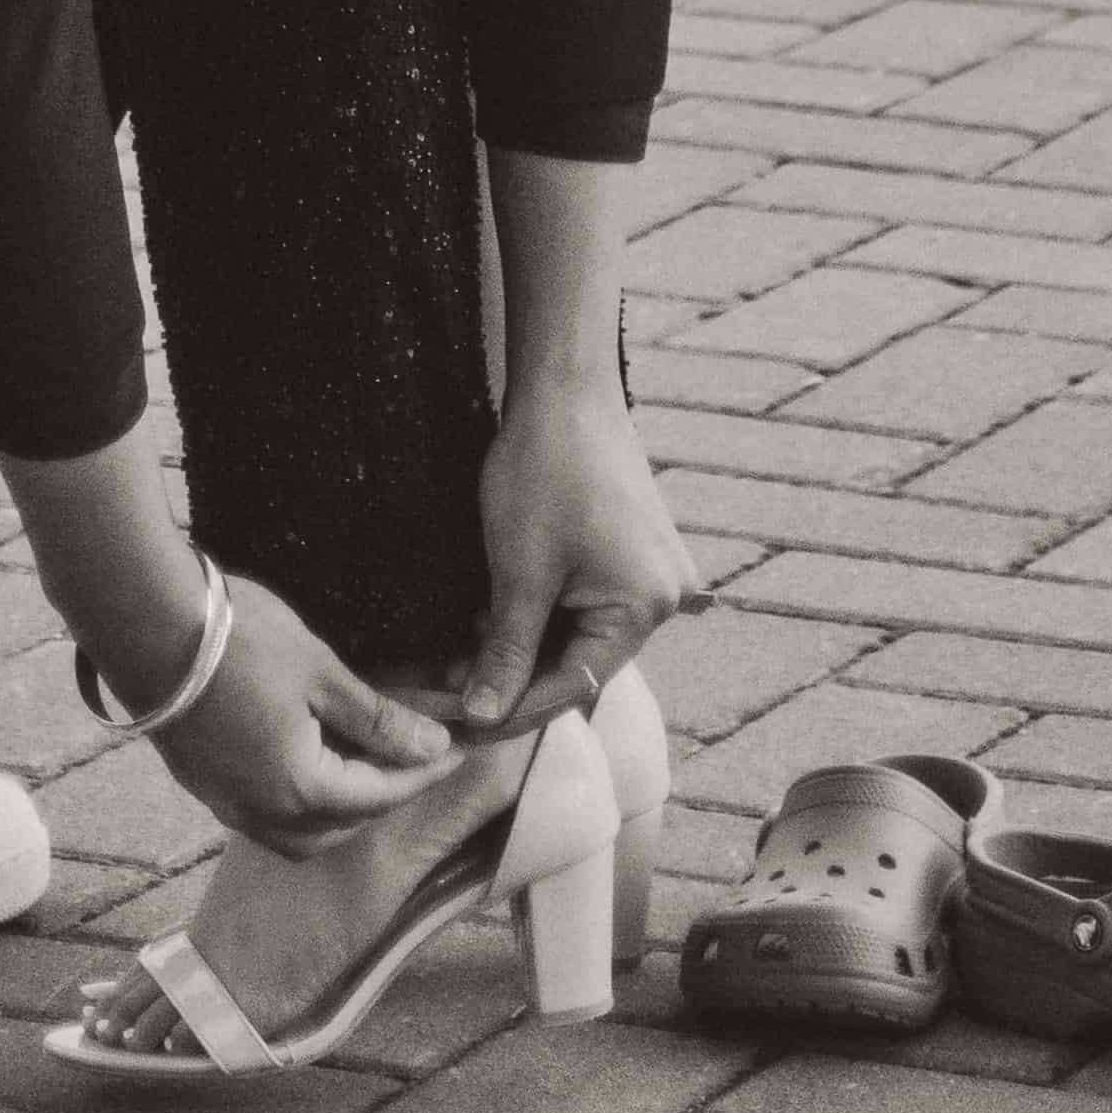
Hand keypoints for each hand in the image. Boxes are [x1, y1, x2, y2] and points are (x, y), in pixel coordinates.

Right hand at [160, 570, 459, 849]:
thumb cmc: (238, 640)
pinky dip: (297, 801)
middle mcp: (261, 812)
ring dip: (336, 810)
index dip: (423, 773)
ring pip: (298, 833)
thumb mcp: (322, 673)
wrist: (147, 623)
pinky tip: (306, 756)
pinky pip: (263, 815)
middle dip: (380, 799)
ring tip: (361, 761)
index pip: (379, 795)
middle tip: (411, 757)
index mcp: (299, 790)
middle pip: (339, 828)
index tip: (456, 751)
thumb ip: (379, 720)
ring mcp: (225, 802)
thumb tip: (434, 745)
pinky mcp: (201, 784)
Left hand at [463, 366, 688, 730]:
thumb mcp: (519, 571)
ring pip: (574, 633)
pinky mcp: (628, 553)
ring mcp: (647, 573)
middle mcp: (660, 598)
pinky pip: (582, 603)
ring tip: (461, 653)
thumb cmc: (545, 469)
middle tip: (450, 690)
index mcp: (644, 607)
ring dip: (520, 645)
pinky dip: (537, 614)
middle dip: (512, 676)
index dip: (513, 708)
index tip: (461, 727)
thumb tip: (481, 716)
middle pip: (577, 661)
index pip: (573, 684)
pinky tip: (491, 617)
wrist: (564, 384)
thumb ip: (506, 651)